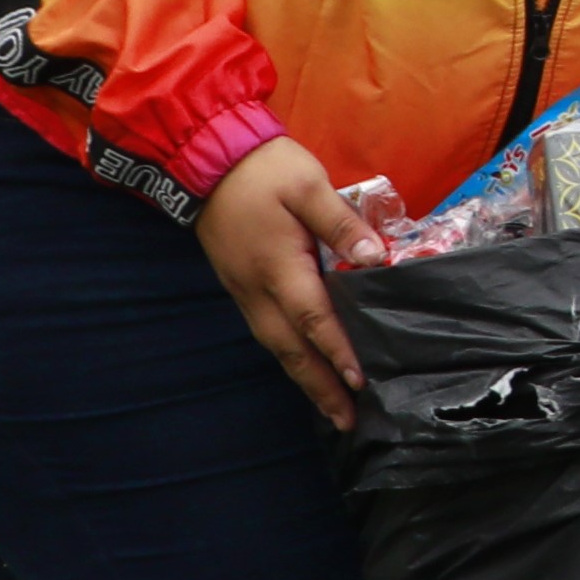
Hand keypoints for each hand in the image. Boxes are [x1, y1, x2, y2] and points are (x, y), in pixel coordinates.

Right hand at [200, 137, 378, 425]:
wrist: (206, 159)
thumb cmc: (264, 170)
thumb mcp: (308, 184)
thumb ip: (342, 223)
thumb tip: (374, 258)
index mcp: (279, 265)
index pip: (313, 318)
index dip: (337, 351)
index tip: (359, 382)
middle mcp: (257, 288)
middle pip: (290, 348)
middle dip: (319, 386)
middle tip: (347, 421)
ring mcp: (244, 290)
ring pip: (276, 345)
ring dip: (303, 377)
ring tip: (331, 407)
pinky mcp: (240, 286)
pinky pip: (267, 332)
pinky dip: (288, 356)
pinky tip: (304, 366)